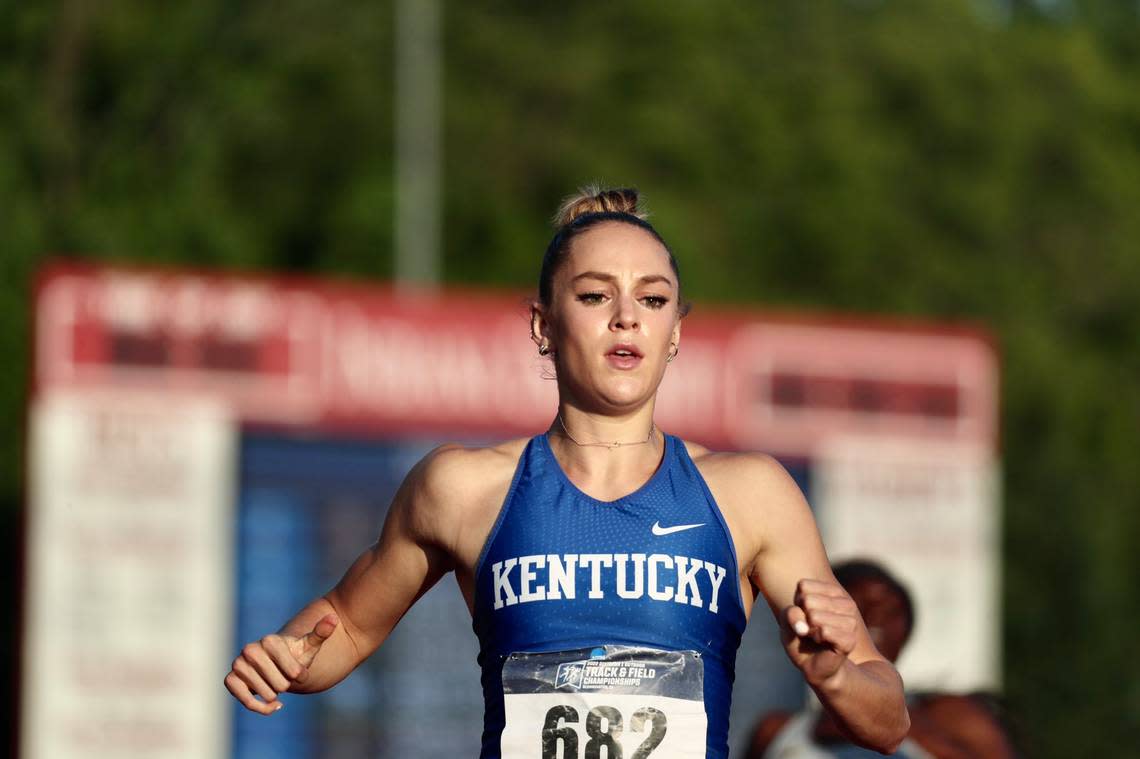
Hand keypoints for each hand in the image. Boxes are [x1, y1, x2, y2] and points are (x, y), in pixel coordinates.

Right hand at [224, 612, 338, 713]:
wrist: (276, 664)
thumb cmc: (295, 655)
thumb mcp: (310, 645)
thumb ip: (321, 632)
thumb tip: (334, 618)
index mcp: (270, 640)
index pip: (292, 671)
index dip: (299, 675)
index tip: (299, 671)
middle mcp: (250, 649)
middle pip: (279, 685)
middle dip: (287, 685)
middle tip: (284, 677)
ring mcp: (238, 664)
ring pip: (265, 693)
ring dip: (275, 695)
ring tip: (275, 685)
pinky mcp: (231, 679)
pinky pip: (245, 701)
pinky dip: (260, 708)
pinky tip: (273, 705)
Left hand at [781, 579, 857, 687]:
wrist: (814, 666)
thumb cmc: (801, 638)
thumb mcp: (787, 622)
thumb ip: (789, 614)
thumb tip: (804, 624)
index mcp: (833, 592)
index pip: (804, 586)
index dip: (797, 603)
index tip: (804, 615)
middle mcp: (846, 603)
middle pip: (808, 600)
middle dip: (803, 618)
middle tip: (810, 629)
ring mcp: (851, 621)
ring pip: (816, 616)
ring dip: (810, 629)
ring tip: (816, 636)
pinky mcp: (850, 639)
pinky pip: (825, 631)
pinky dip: (816, 638)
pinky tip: (821, 642)